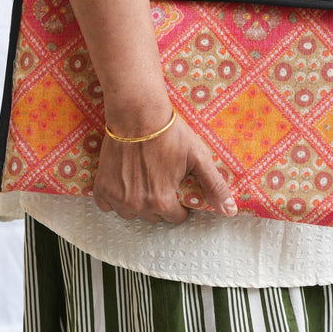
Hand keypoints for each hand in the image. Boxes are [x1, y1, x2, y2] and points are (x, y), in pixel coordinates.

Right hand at [92, 114, 237, 223]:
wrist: (138, 114)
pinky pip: (107, 205)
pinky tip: (124, 182)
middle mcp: (138, 204)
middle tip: (160, 179)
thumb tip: (230, 211)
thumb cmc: (170, 133)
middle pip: (154, 216)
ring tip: (143, 180)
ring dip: (137, 202)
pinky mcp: (102, 187)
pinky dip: (114, 198)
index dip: (180, 203)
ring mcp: (117, 197)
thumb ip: (214, 186)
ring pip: (130, 213)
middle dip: (159, 202)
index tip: (176, 186)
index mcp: (162, 201)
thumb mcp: (199, 158)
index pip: (176, 217)